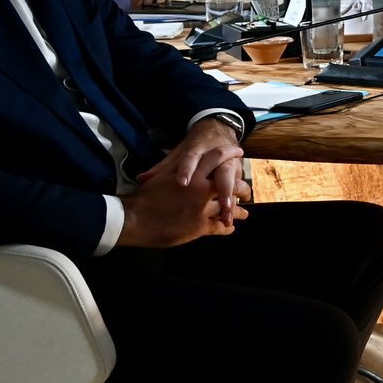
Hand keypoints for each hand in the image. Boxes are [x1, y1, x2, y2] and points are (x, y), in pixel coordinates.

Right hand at [118, 166, 249, 246]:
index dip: (229, 155)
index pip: (217, 158)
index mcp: (193, 173)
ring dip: (237, 211)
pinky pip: (219, 227)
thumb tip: (186, 164)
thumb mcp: (164, 176)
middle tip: (247, 190)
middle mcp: (201, 188)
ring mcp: (202, 208)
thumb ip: (178, 169)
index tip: (239, 153)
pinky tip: (230, 228)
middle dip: (241, 188)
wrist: (134, 218)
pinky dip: (227, 228)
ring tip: (244, 212)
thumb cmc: (146, 196)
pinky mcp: (199, 226)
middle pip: (231, 184)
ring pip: (229, 208)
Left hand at [135, 118, 243, 225]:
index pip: (191, 158)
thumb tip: (142, 179)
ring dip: (233, 198)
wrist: (217, 130)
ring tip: (229, 215)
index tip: (182, 183)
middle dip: (223, 188)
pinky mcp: (238, 172)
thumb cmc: (194, 148)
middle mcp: (217, 156)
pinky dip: (237, 200)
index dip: (187, 169)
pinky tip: (235, 215)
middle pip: (222, 170)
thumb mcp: (178, 154)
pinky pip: (239, 186)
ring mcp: (230, 164)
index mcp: (198, 149)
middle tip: (222, 205)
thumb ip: (163, 168)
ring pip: (234, 180)